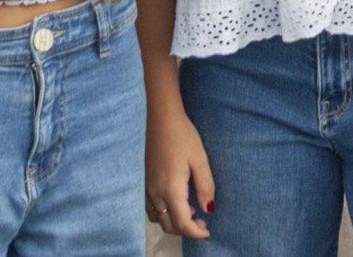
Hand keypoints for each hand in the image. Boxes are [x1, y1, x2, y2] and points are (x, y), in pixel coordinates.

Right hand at [145, 100, 215, 238]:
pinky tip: (176, 201)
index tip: (208, 231)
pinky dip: (164, 213)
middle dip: (186, 230)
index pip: (182, 223)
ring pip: (158, 219)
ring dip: (174, 222)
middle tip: (202, 222)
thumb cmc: (182, 136)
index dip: (196, 232)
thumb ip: (205, 186)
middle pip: (169, 226)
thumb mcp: (200, 159)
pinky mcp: (143, 183)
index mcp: (171, 189)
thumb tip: (208, 209)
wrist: (159, 118)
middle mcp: (155, 193)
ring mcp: (146, 189)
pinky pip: (151, 209)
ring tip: (191, 211)